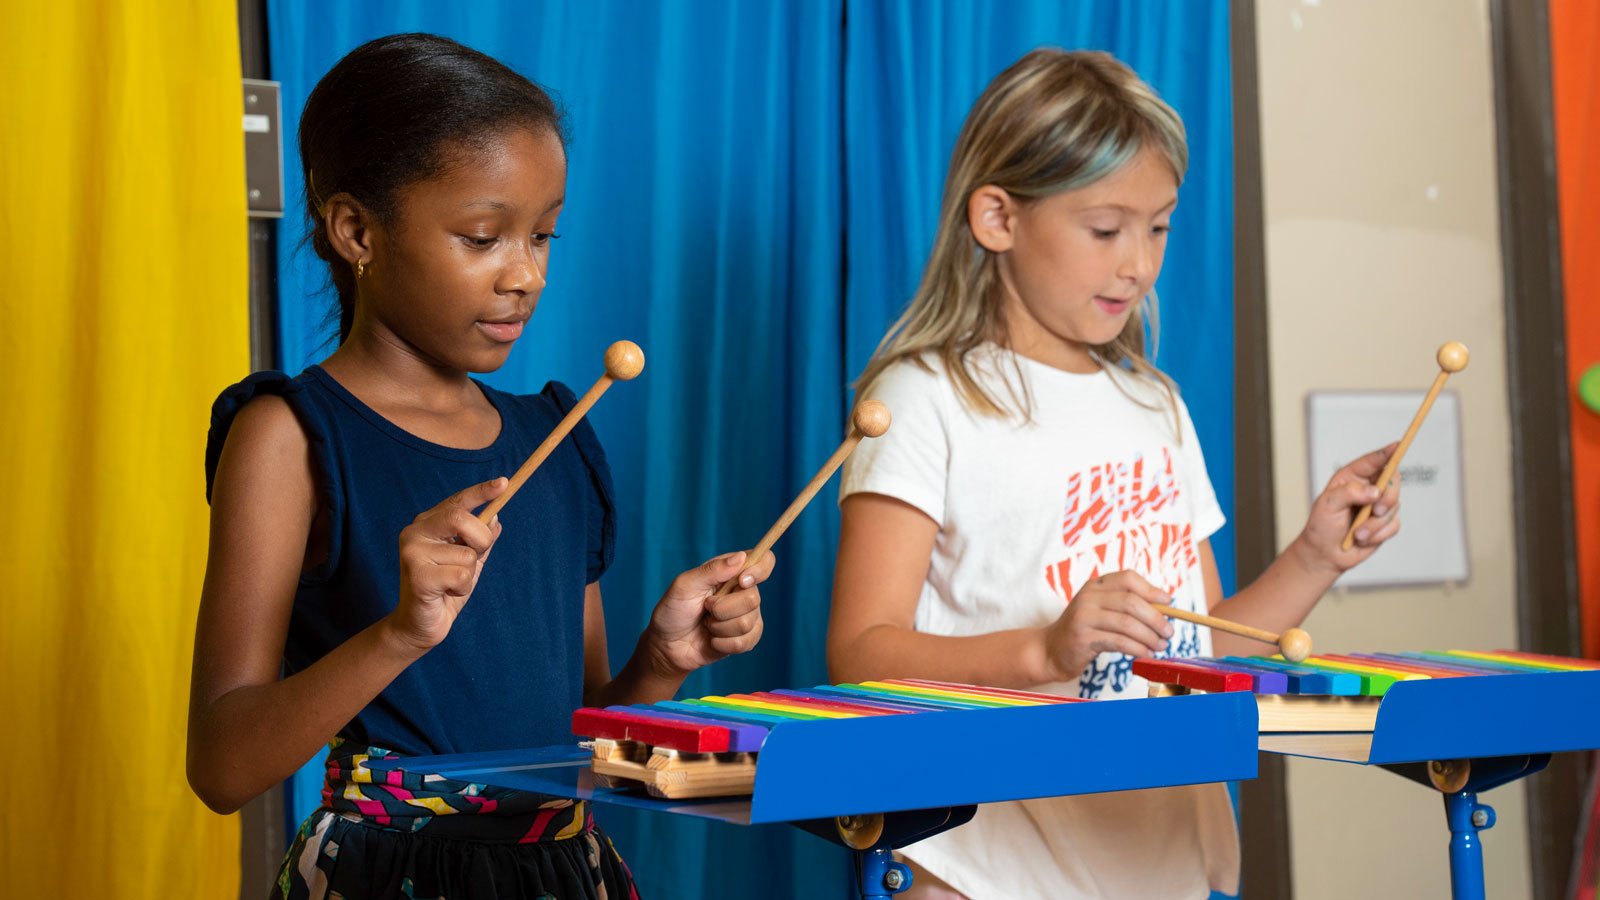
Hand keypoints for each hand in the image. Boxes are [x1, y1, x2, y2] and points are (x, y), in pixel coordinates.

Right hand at [385, 477, 507, 656]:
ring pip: (466, 554)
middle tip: (472, 558)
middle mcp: (415, 532)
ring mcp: (412, 553)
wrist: (420, 625)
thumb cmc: (444, 590)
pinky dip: (462, 588)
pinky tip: (445, 594)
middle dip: (480, 540)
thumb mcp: (468, 562)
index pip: (457, 502)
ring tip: (450, 584)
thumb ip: (480, 540)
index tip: (504, 483)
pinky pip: (461, 575)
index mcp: (427, 524)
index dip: (481, 491)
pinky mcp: (417, 576)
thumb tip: (496, 517)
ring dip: (469, 574)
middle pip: (461, 519)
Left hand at [644, 550, 774, 676]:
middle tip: (705, 608)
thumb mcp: (685, 585)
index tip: (741, 581)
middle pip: (753, 598)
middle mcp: (743, 591)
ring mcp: (746, 615)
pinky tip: (712, 640)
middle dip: (722, 609)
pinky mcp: (745, 638)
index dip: (760, 569)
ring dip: (719, 627)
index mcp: (731, 572)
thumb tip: (740, 557)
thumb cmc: (673, 611)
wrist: (667, 645)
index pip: (764, 561)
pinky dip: (723, 643)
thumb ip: (712, 570)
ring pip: (747, 622)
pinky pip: (746, 642)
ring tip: (706, 624)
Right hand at [1041, 570, 1173, 681]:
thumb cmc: (1084, 630)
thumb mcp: (1101, 610)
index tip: (1168, 602)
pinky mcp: (1083, 637)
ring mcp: (1084, 616)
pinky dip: (1137, 648)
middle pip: (1131, 602)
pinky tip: (1146, 654)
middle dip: (1156, 618)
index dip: (1151, 589)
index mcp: (1096, 585)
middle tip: (1169, 632)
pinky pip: (1118, 641)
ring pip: (1127, 623)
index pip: (1128, 578)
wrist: (1051, 650)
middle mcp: (1088, 597)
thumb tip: (1164, 607)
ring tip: (1160, 646)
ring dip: (1149, 636)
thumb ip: (1126, 605)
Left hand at [1292, 443, 1401, 574]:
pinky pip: (1394, 525)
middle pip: (1393, 481)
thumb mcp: (1327, 505)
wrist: (1326, 553)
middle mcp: (1368, 488)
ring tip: (1357, 533)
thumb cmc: (1322, 526)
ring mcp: (1379, 505)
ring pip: (1394, 506)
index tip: (1398, 445)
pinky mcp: (1385, 523)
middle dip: (1387, 497)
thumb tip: (1375, 491)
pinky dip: (1378, 534)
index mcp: (1351, 477)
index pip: (1373, 461)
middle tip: (1376, 511)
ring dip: (1375, 524)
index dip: (1387, 452)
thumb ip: (1349, 493)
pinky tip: (1362, 538)